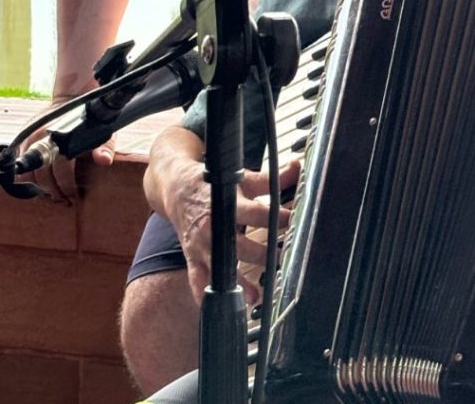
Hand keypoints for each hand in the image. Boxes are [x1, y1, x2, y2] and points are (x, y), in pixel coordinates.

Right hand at [18, 96, 115, 204]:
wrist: (74, 95)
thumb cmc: (90, 117)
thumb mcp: (104, 131)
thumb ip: (104, 147)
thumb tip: (104, 162)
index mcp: (62, 139)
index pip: (61, 172)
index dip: (66, 187)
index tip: (72, 197)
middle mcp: (42, 139)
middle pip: (42, 176)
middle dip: (52, 192)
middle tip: (61, 201)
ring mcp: (30, 137)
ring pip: (27, 172)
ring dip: (37, 187)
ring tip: (49, 195)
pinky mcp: (23, 135)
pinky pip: (20, 161)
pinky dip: (26, 175)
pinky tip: (36, 184)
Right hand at [173, 159, 301, 304]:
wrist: (177, 189)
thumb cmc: (214, 185)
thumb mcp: (243, 179)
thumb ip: (272, 179)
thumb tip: (297, 168)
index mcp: (228, 205)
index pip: (258, 213)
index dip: (279, 218)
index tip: (295, 224)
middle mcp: (213, 228)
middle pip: (240, 245)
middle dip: (264, 254)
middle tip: (284, 260)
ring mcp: (201, 246)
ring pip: (218, 268)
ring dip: (237, 283)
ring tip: (254, 296)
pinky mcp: (192, 258)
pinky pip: (196, 281)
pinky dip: (204, 296)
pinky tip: (220, 307)